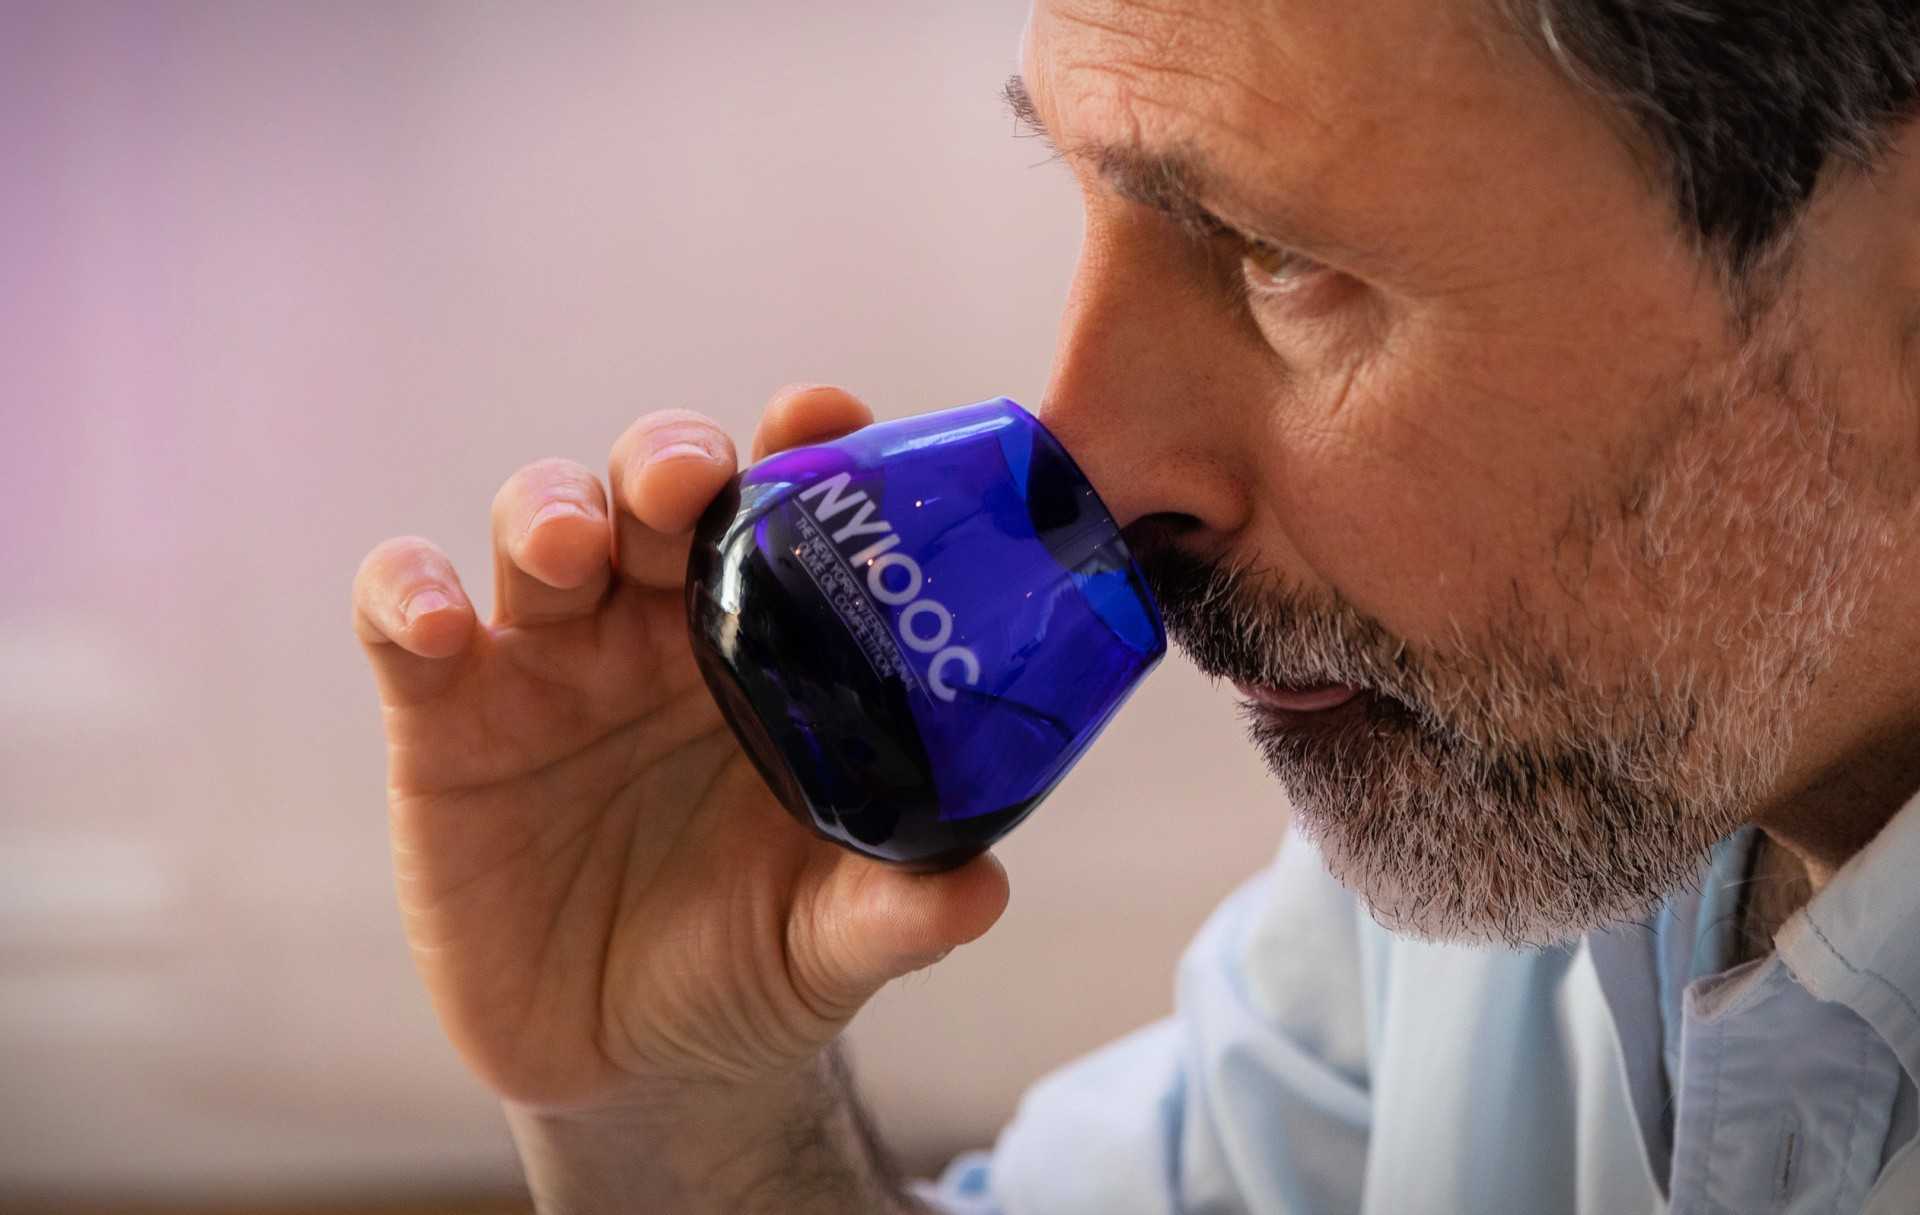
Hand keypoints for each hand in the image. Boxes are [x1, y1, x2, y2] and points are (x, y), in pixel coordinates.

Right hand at [352, 385, 1010, 1113]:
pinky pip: (402, 622)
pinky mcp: (445, 720)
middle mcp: (659, 628)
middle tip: (690, 482)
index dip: (801, 445)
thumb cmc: (749, 962)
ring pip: (536, 521)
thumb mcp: (828, 943)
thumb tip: (980, 889)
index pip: (787, 509)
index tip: (825, 417)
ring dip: (549, 509)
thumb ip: (894, 909)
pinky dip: (406, 596)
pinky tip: (438, 626)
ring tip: (569, 551)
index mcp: (771, 648)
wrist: (632, 1065)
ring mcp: (549, 664)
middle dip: (669, 458)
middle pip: (655, 484)